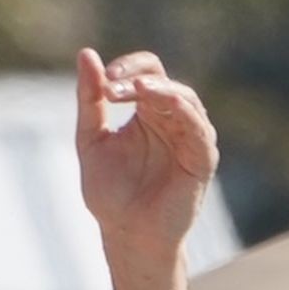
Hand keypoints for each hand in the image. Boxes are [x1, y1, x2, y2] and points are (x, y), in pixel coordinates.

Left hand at [75, 48, 218, 259]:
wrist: (127, 235)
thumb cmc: (111, 194)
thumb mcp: (91, 141)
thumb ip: (90, 101)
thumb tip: (85, 54)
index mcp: (148, 112)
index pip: (147, 72)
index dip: (128, 68)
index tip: (104, 81)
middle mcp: (173, 119)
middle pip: (164, 80)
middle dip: (137, 79)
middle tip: (112, 86)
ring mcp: (191, 136)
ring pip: (184, 98)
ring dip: (159, 90)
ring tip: (134, 89)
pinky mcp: (202, 157)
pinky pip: (198, 127)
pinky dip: (182, 110)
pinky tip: (161, 102)